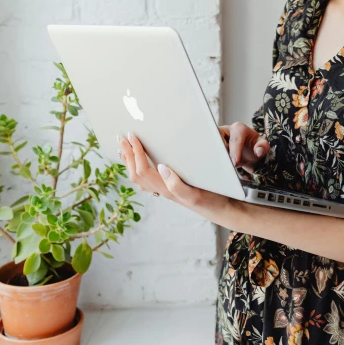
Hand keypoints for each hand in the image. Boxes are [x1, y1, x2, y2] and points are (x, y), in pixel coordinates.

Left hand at [117, 133, 237, 226]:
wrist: (222, 209)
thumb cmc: (212, 199)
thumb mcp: (196, 193)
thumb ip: (177, 184)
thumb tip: (160, 167)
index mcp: (166, 190)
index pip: (143, 169)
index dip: (135, 152)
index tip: (132, 135)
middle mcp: (162, 191)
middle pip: (136, 173)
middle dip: (127, 155)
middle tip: (121, 138)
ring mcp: (165, 191)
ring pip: (139, 177)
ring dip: (130, 161)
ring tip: (124, 148)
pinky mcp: (170, 188)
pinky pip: (147, 178)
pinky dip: (138, 167)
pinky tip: (139, 161)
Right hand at [218, 121, 269, 173]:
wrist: (249, 153)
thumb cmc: (254, 147)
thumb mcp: (263, 146)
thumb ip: (263, 147)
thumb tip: (258, 151)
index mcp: (239, 128)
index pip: (235, 138)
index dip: (235, 150)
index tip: (235, 162)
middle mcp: (226, 131)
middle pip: (219, 138)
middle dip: (221, 150)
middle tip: (225, 163)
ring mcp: (219, 139)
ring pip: (213, 144)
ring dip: (216, 155)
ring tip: (221, 166)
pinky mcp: (215, 147)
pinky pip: (211, 151)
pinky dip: (214, 159)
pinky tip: (217, 166)